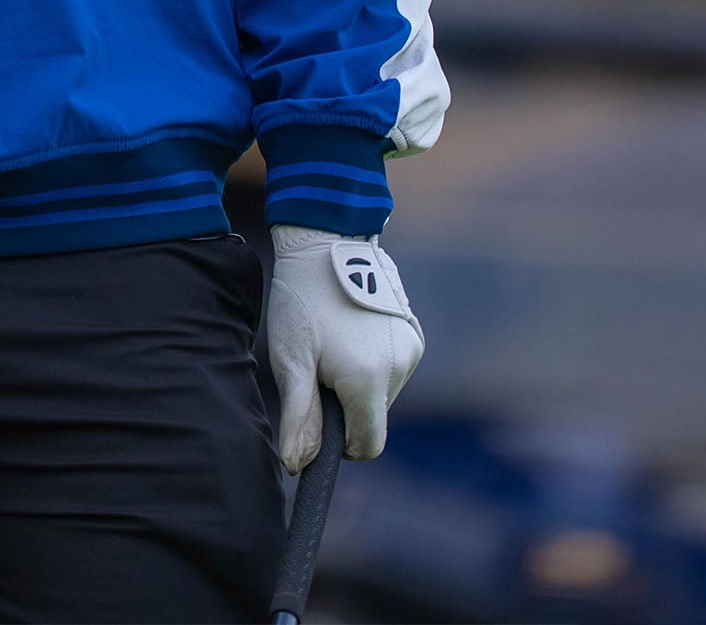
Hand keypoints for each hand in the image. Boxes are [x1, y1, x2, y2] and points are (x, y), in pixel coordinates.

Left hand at [266, 225, 422, 472]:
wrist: (326, 240)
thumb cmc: (302, 299)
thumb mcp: (291, 359)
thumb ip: (299, 417)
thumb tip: (296, 465)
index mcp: (368, 381)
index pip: (368, 445)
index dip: (342, 442)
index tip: (318, 416)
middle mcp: (400, 368)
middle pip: (373, 416)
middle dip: (346, 404)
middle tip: (317, 364)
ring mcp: (411, 348)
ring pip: (383, 390)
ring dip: (359, 380)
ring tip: (331, 340)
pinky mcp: (413, 331)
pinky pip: (392, 366)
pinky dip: (372, 360)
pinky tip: (348, 329)